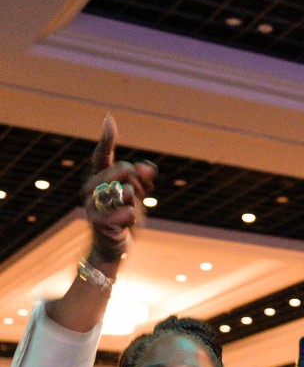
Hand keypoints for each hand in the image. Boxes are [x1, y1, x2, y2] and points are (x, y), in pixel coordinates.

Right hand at [80, 115, 156, 266]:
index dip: (107, 138)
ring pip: (127, 191)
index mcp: (99, 178)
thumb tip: (149, 167)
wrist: (114, 247)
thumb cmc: (124, 220)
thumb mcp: (137, 198)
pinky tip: (125, 226)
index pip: (103, 155)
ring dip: (136, 204)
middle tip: (138, 198)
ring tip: (129, 213)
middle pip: (126, 170)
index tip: (109, 119)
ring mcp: (92, 204)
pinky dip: (134, 219)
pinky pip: (129, 212)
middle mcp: (91, 187)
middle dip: (141, 184)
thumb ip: (142, 180)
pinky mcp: (98, 220)